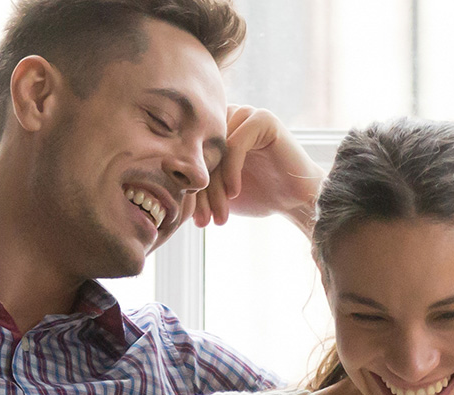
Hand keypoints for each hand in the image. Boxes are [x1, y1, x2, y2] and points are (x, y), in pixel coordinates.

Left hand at [193, 105, 324, 235]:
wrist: (296, 200)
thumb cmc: (259, 196)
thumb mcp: (217, 192)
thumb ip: (193, 185)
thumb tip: (157, 194)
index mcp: (214, 130)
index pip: (189, 155)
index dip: (190, 189)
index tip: (195, 220)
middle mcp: (228, 117)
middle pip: (201, 152)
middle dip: (201, 191)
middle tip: (205, 220)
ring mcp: (245, 115)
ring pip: (216, 150)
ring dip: (215, 185)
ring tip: (221, 213)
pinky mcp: (263, 120)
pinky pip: (236, 144)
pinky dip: (232, 171)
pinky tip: (235, 193)